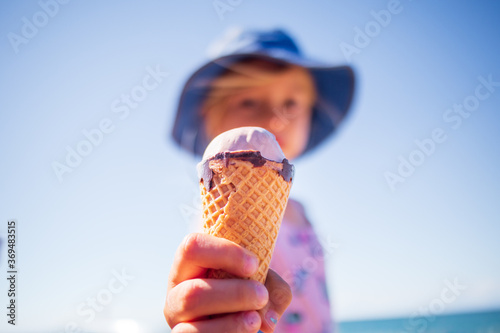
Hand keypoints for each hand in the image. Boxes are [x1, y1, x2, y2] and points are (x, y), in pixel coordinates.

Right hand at [164, 233, 291, 331]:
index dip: (224, 253)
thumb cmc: (248, 296)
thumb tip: (267, 319)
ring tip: (256, 320)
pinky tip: (248, 332)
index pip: (193, 247)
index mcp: (191, 266)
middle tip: (262, 295)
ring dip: (230, 321)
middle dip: (234, 294)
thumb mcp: (262, 283)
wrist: (236, 323)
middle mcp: (177, 292)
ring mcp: (177, 320)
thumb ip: (273, 289)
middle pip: (193, 291)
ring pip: (193, 321)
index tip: (254, 264)